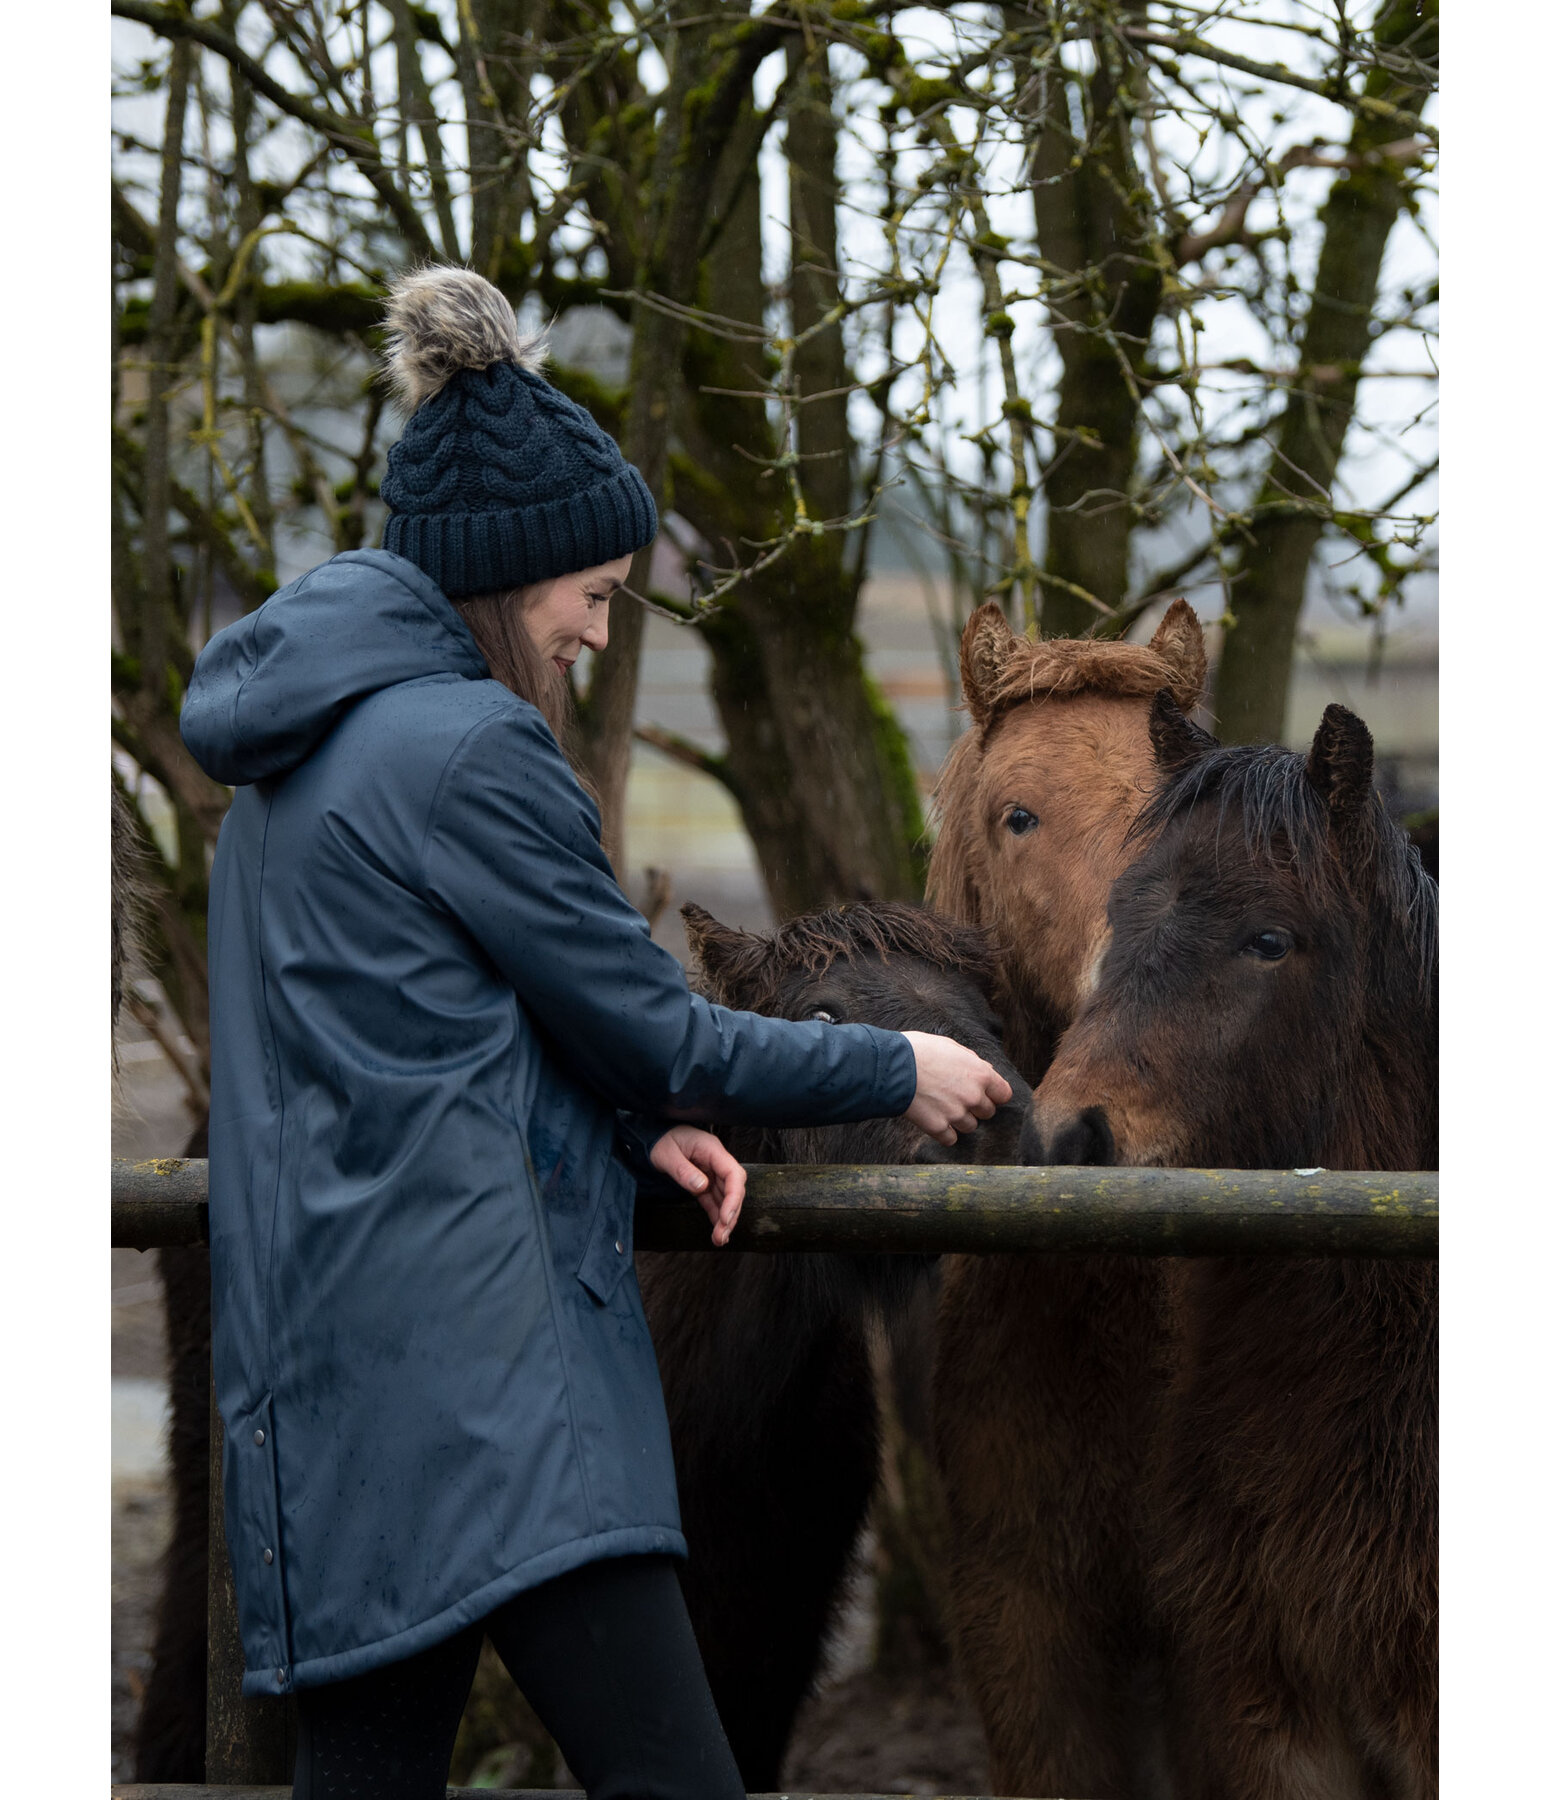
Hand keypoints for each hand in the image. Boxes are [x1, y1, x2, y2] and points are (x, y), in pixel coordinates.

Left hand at [649, 1125, 747, 1246]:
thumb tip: (702, 1187)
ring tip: (719, 1240)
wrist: (652, 1137)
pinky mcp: (704, 1182)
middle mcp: (716, 1161)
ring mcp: (712, 1172)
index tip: (725, 1218)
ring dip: (725, 1219)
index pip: (733, 1174)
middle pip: (734, 1189)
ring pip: (726, 1198)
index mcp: (712, 1150)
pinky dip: (716, 1216)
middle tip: (722, 1236)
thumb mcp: (666, 1154)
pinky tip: (717, 1232)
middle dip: (731, 1213)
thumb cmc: (661, 1141)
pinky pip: (714, 1200)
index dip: (734, 1197)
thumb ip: (683, 1170)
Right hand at [901, 1031, 1014, 1147]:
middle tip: (957, 1098)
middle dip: (975, 1107)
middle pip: (988, 1112)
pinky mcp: (939, 1128)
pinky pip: (951, 1139)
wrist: (892, 1067)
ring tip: (942, 1107)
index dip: (994, 1094)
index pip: (1004, 1094)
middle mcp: (973, 1097)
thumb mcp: (950, 1046)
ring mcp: (957, 1114)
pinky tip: (934, 1120)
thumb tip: (986, 1071)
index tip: (984, 1093)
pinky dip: (944, 1133)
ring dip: (960, 1120)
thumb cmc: (919, 1050)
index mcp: (981, 1075)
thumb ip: (972, 1061)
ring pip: (970, 1127)